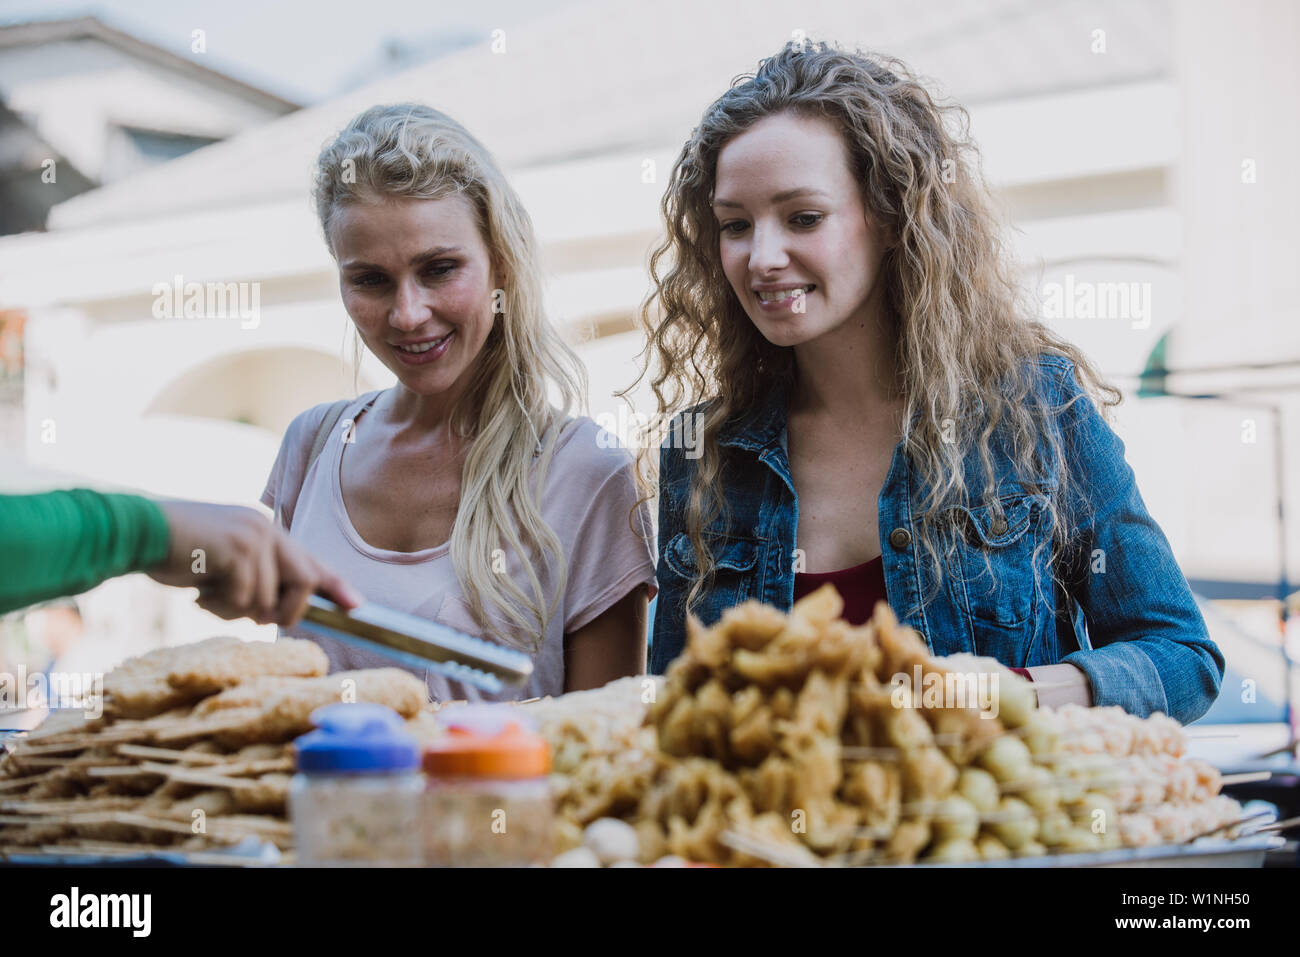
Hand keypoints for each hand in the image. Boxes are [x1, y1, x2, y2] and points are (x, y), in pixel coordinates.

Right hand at [145, 500, 362, 625]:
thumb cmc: (178, 551)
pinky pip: (244, 600)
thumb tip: (277, 611)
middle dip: (286, 612)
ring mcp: (254, 537)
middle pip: (304, 582)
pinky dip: (220, 608)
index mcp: (266, 528)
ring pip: (269, 599)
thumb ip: (255, 575)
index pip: (310, 560)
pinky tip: (198, 593)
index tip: (356, 607)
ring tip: (209, 597)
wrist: (137, 531)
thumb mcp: (224, 560)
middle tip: (256, 618)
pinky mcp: (237, 551)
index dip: (335, 586)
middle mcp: (266, 528)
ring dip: (237, 611)